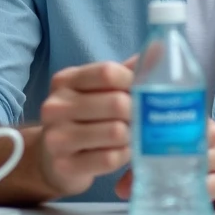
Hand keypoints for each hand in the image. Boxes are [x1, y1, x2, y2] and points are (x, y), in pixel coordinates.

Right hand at [38, 55, 136, 196]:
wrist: (54, 159)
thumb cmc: (85, 118)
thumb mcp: (99, 90)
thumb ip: (125, 71)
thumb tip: (159, 48)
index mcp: (66, 80)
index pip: (108, 72)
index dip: (133, 82)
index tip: (143, 92)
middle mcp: (56, 106)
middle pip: (116, 103)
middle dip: (138, 112)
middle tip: (143, 118)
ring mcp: (57, 137)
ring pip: (116, 132)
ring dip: (133, 136)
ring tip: (132, 136)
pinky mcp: (65, 166)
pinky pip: (110, 158)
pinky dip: (124, 156)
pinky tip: (122, 152)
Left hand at [115, 121, 214, 208]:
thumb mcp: (196, 155)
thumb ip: (163, 161)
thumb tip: (122, 185)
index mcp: (202, 124)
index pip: (170, 121)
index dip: (145, 132)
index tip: (121, 146)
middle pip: (177, 143)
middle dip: (148, 162)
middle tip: (127, 181)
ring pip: (192, 164)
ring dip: (165, 181)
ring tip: (144, 193)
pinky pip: (210, 185)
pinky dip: (190, 194)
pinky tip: (177, 202)